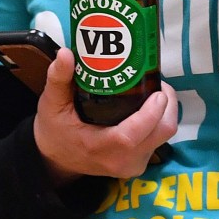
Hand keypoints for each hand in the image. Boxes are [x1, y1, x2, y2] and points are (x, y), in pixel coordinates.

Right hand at [34, 47, 178, 182]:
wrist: (56, 160)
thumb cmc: (55, 129)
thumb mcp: (51, 104)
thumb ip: (58, 79)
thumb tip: (64, 53)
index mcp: (101, 148)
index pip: (134, 134)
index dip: (152, 112)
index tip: (158, 90)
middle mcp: (122, 161)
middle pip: (162, 132)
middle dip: (167, 104)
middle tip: (155, 82)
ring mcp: (133, 165)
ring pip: (164, 134)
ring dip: (165, 111)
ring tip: (152, 90)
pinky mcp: (138, 163)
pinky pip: (159, 139)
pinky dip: (159, 121)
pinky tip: (148, 105)